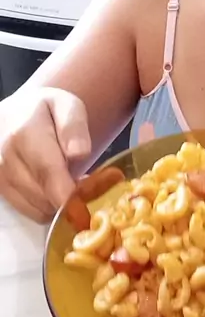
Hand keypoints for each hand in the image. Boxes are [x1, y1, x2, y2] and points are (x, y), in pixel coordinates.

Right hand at [0, 87, 91, 222]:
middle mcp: (5, 157)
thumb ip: (74, 127)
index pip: (47, 171)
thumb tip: (78, 153)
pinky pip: (27, 210)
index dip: (67, 192)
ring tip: (69, 182)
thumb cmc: (47, 110)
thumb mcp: (68, 106)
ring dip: (57, 202)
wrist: (16, 114)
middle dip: (67, 198)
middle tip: (84, 186)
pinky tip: (54, 189)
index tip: (86, 202)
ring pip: (35, 206)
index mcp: (24, 133)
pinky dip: (45, 206)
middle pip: (42, 194)